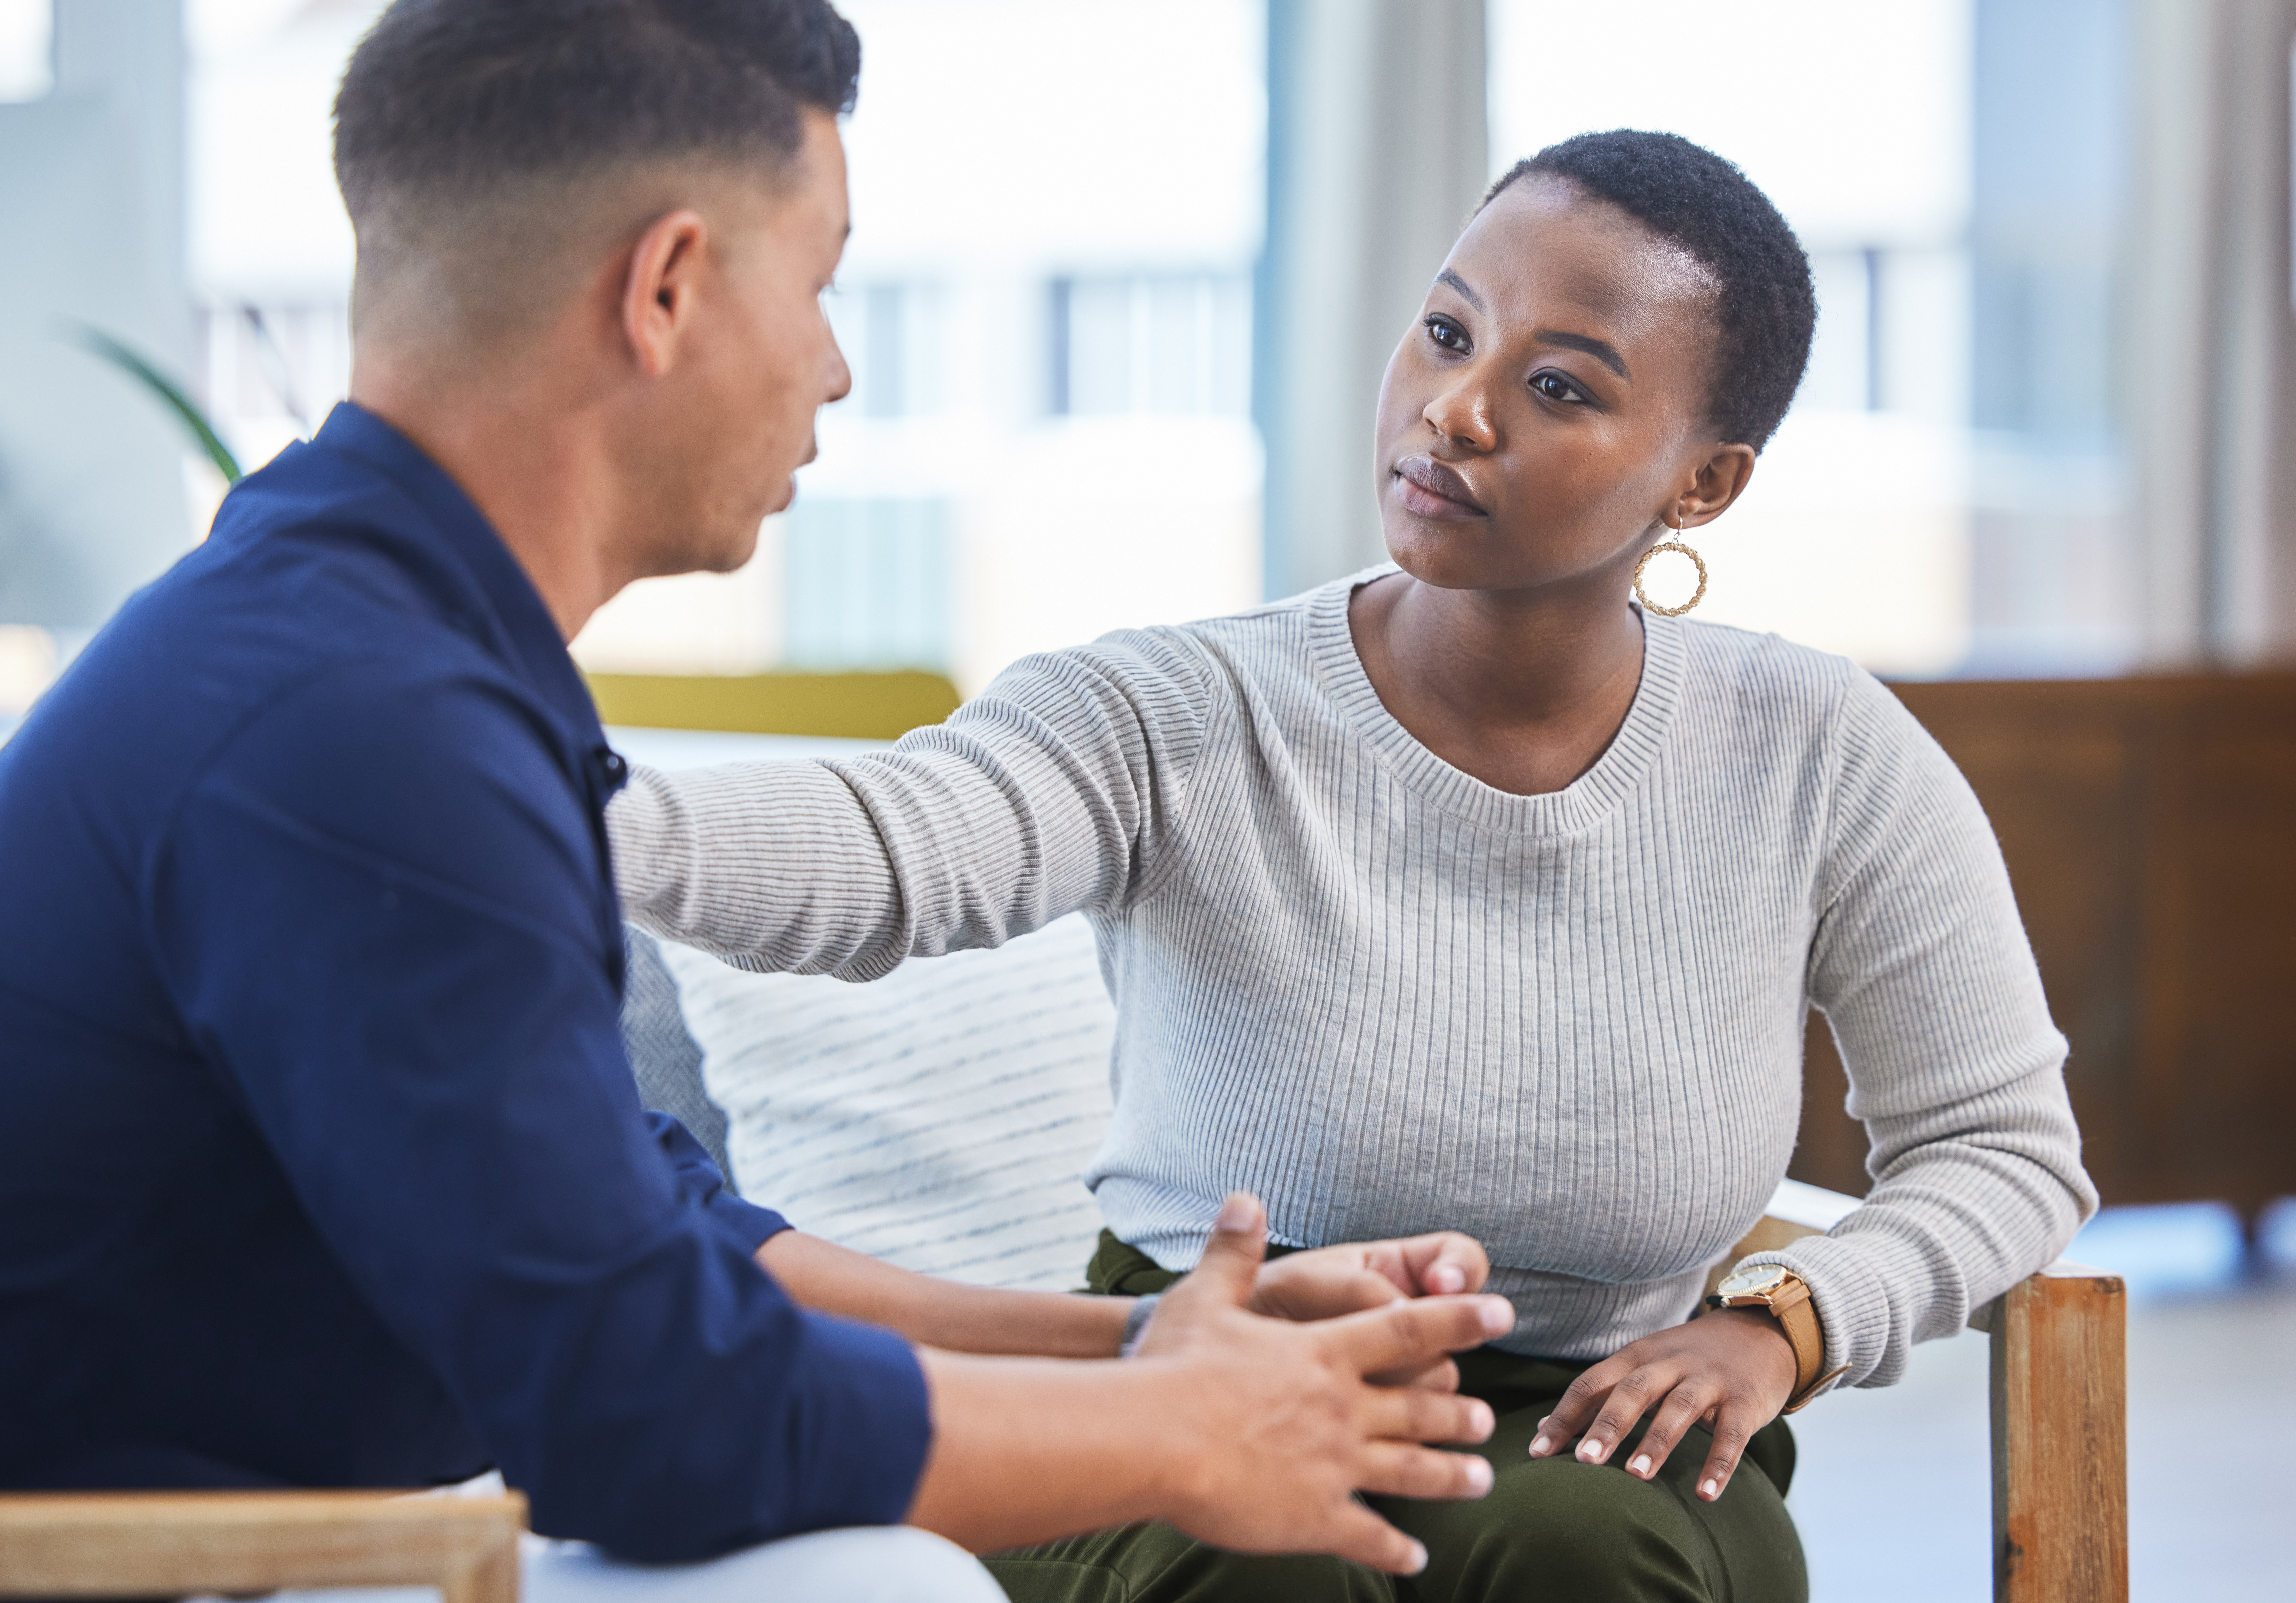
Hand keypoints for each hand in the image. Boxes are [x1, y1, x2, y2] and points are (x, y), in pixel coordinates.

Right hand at [1137, 1194, 1514, 1573]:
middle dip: (1458, 1411)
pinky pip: (1369, 1536)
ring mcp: (1335, 1465)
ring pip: (1413, 1471)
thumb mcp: (1203, 1296)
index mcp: (1324, 1352)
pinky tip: (1417, 1560)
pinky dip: (1396, 1550)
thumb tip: (1244, 1198)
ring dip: (1452, 1476)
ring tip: (1483, 1480)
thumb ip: (1233, 1250)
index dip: (1460, 1319)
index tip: (1503, 1313)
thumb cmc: (1174, 1365)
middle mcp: (1343, 1407)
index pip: (1410, 1328)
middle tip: (1490, 1417)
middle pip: (1420, 1406)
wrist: (1153, 1439)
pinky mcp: (1315, 1516)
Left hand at [1525, 1309, 1795, 1501]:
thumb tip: (1541, 1428)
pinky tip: (1705, 1494)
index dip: (1564, 1416)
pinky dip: (1719, 1463)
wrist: (1761, 1333)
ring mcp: (1709, 1380)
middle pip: (1632, 1391)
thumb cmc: (1689, 1359)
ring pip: (1679, 1408)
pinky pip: (1732, 1434)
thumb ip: (1598, 1394)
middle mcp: (1669, 1363)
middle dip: (1606, 1425)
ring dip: (1656, 1441)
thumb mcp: (1643, 1365)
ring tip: (1635, 1476)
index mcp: (1637, 1356)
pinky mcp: (1744, 1400)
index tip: (1536, 1452)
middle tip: (1583, 1461)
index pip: (1591, 1384)